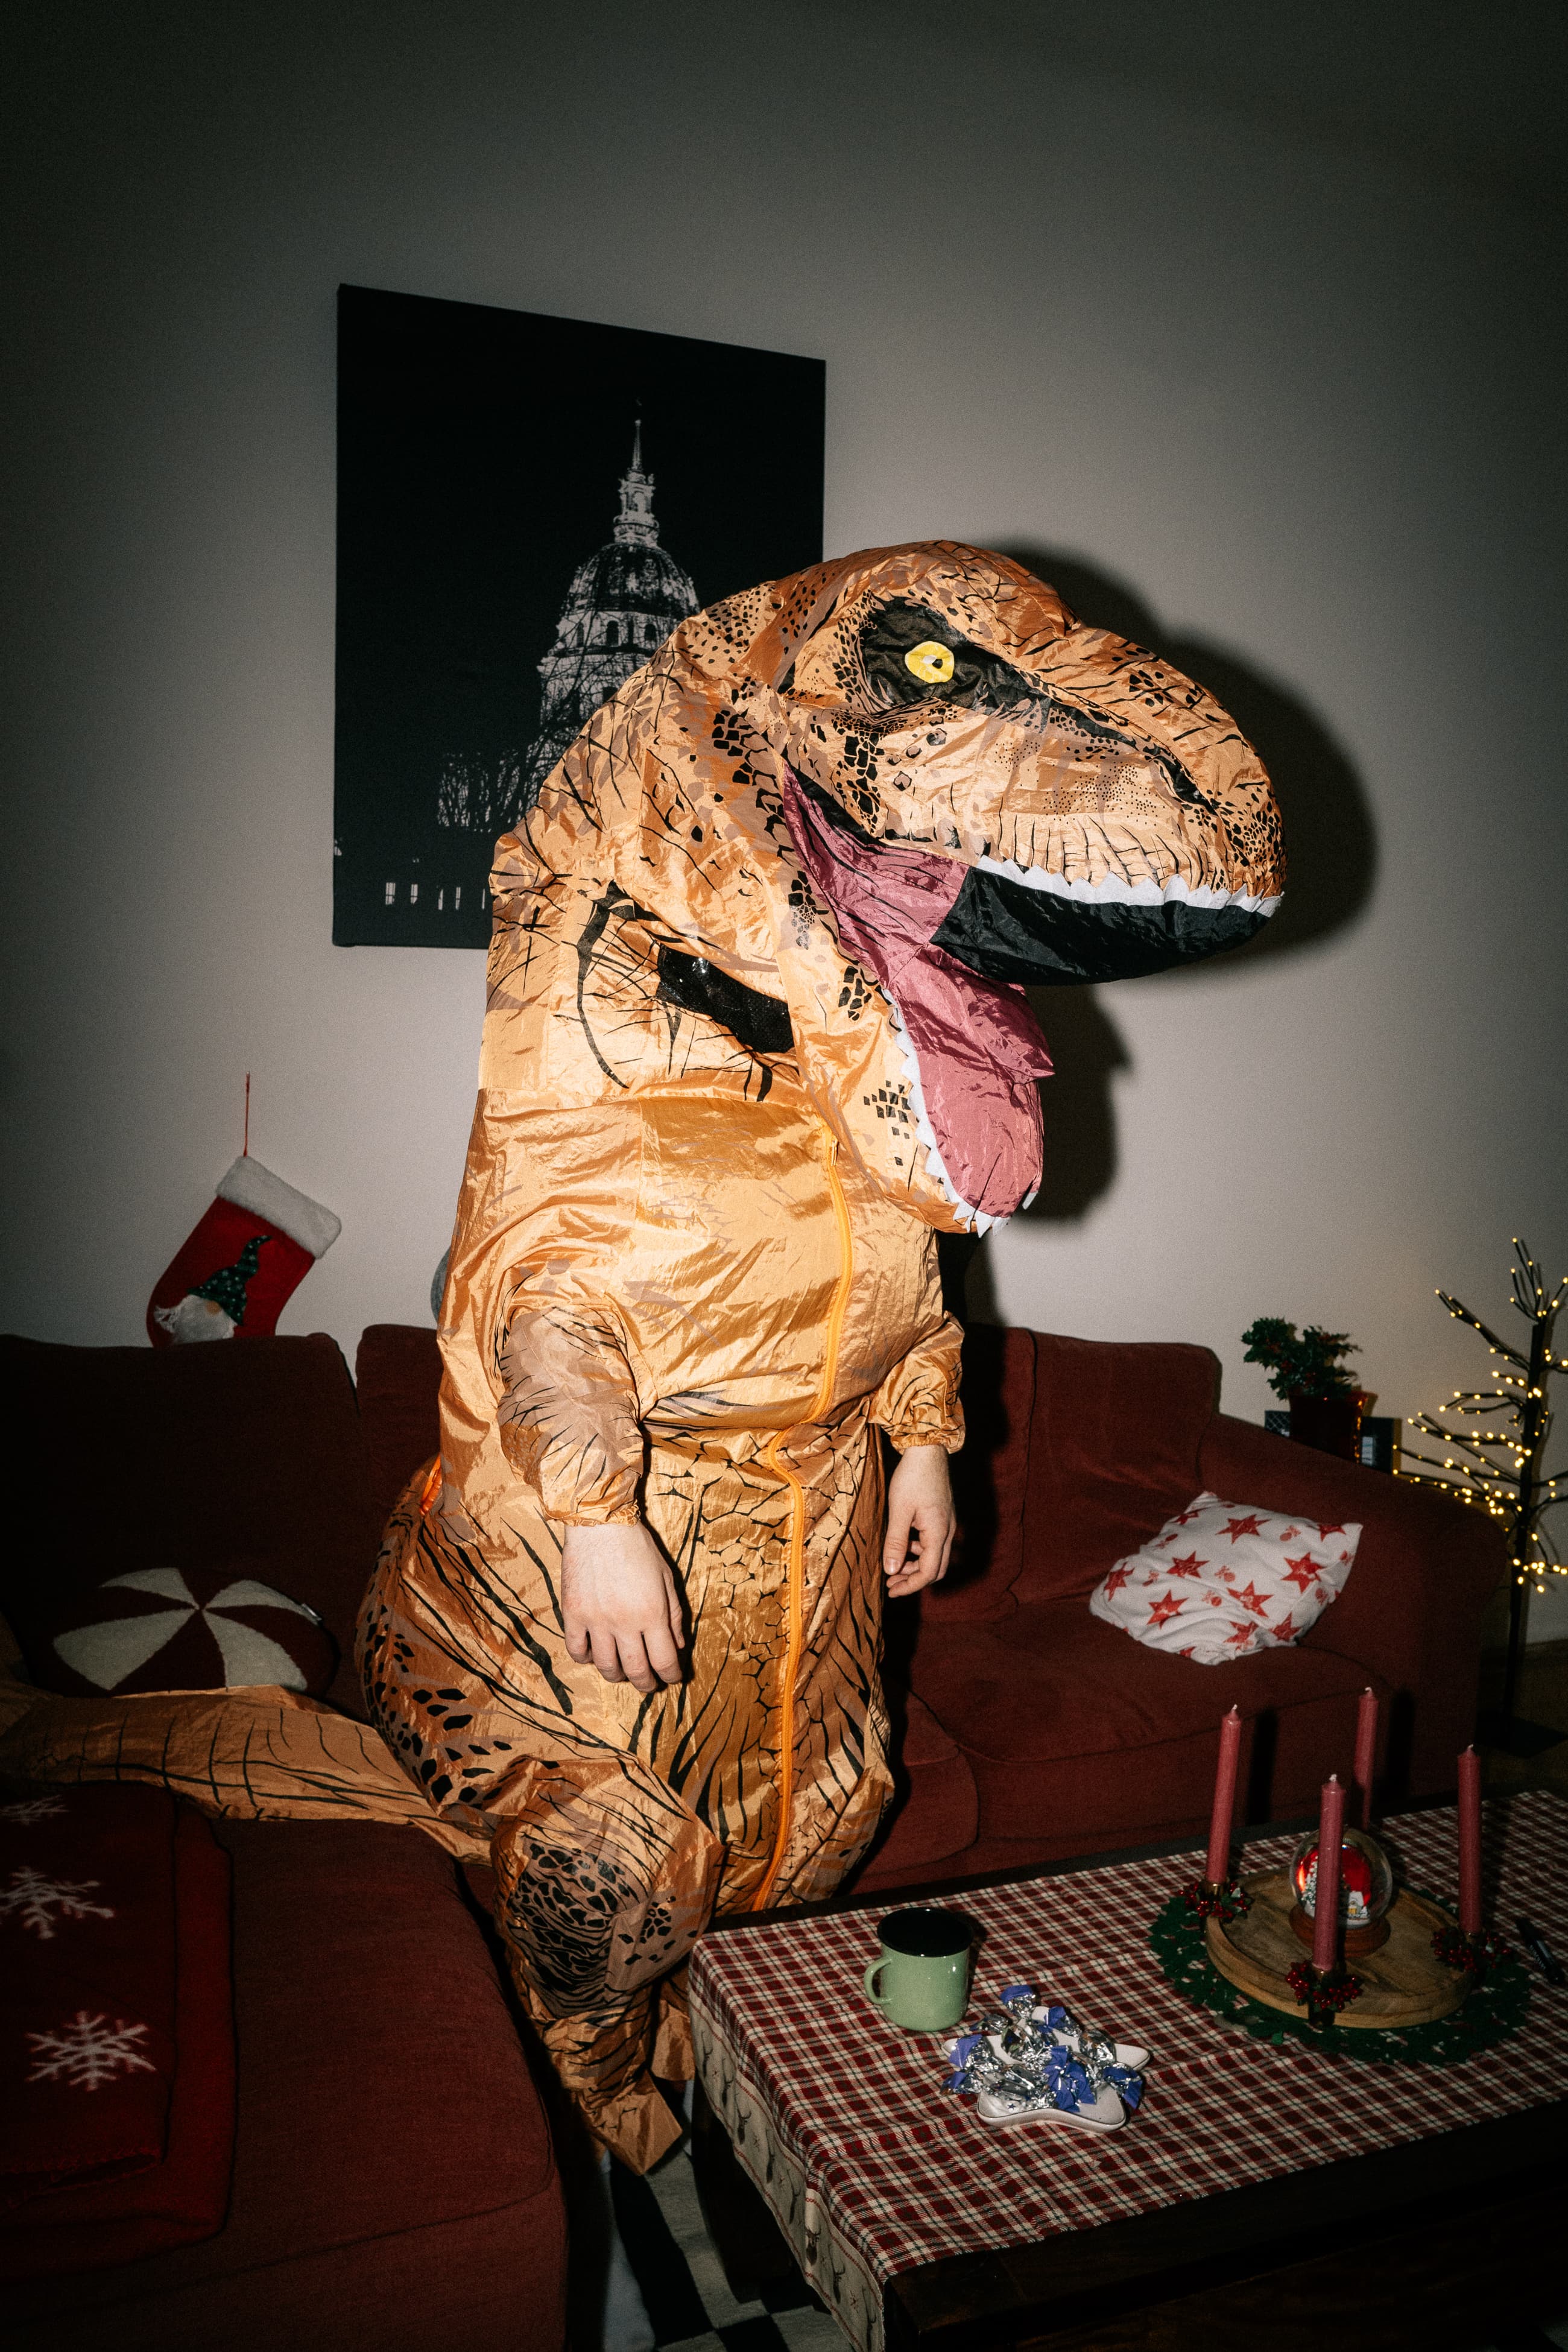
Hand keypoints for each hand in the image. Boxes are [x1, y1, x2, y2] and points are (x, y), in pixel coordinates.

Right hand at [561, 1521, 685, 1692]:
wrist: (600, 1524)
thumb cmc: (638, 1548)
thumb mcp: (666, 1578)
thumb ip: (674, 1614)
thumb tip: (678, 1645)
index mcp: (652, 1613)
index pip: (664, 1660)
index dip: (670, 1675)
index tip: (671, 1677)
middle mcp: (624, 1621)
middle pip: (636, 1670)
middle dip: (646, 1683)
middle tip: (649, 1684)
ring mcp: (595, 1619)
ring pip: (605, 1666)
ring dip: (617, 1674)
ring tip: (622, 1671)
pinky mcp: (572, 1613)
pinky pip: (576, 1650)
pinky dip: (586, 1658)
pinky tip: (594, 1653)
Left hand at [883, 1445, 955, 1597]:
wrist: (928, 1449)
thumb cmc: (912, 1477)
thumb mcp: (899, 1510)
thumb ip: (896, 1542)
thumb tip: (891, 1570)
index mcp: (938, 1532)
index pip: (928, 1572)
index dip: (910, 1586)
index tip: (891, 1590)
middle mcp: (948, 1531)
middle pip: (936, 1569)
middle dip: (914, 1579)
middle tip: (891, 1582)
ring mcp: (947, 1523)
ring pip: (935, 1556)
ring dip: (915, 1565)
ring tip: (893, 1565)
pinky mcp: (942, 1516)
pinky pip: (934, 1543)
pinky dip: (919, 1551)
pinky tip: (903, 1545)